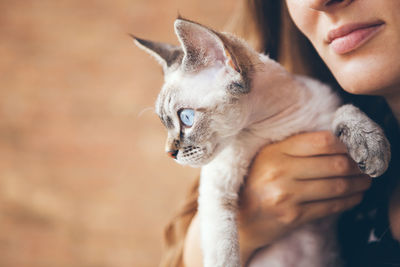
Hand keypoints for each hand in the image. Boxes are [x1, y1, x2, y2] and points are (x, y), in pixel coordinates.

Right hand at [238, 131, 371, 262]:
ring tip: (365, 180)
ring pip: (337, 185)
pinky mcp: (293, 216)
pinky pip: (330, 206)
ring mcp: (287, 195)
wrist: (239, 217)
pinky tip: (355, 196)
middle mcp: (280, 171)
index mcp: (274, 151)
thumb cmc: (255, 183)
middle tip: (365, 165)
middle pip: (334, 163)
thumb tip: (335, 143)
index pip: (321, 141)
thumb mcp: (267, 157)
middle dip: (357, 164)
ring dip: (358, 183)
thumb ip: (294, 148)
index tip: (353, 147)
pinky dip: (349, 201)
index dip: (344, 144)